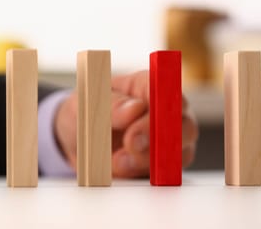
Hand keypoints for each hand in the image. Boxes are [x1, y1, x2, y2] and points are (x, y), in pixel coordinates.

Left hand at [54, 70, 198, 177]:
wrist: (76, 141)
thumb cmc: (85, 113)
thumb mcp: (87, 103)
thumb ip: (111, 105)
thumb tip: (134, 108)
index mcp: (145, 86)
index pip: (165, 88)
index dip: (160, 101)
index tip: (142, 113)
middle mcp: (164, 111)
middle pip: (184, 124)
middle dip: (158, 136)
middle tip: (131, 143)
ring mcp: (167, 140)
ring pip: (177, 153)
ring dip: (146, 160)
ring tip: (116, 160)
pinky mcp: (161, 165)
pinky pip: (164, 175)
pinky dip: (140, 174)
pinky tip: (120, 169)